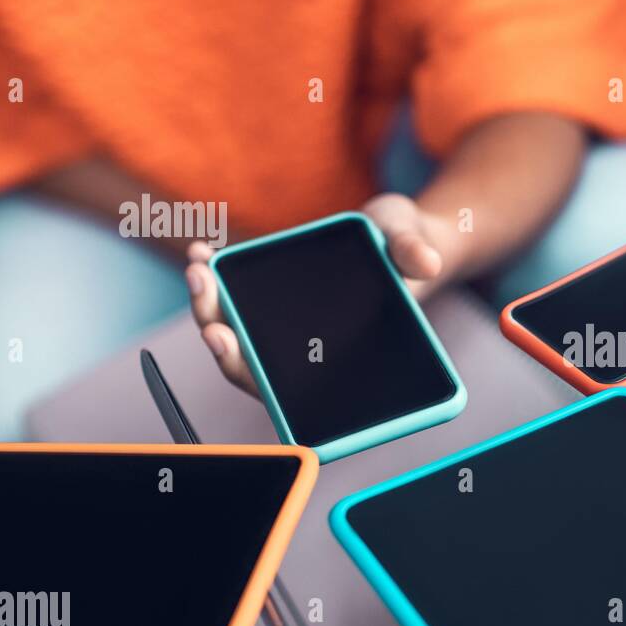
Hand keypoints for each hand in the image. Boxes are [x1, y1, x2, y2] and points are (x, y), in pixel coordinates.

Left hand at [186, 194, 455, 396]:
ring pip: (234, 333)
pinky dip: (215, 279)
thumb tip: (425, 262)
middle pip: (249, 362)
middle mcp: (303, 352)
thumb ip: (414, 252)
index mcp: (336, 359)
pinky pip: (233, 300)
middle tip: (206, 298)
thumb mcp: (411, 245)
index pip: (286, 387)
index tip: (225, 341)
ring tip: (200, 268)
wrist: (400, 238)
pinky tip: (204, 252)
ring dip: (208, 306)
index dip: (250, 372)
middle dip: (218, 335)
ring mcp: (283, 328)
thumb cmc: (405, 253)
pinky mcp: (271, 300)